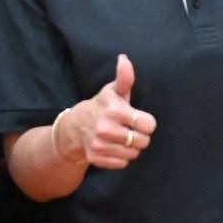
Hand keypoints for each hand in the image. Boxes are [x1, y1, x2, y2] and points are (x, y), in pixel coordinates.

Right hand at [54, 54, 157, 168]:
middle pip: (143, 141)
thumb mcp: (113, 91)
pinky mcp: (95, 158)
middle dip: (140, 136)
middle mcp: (106, 129)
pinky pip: (122, 164)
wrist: (75, 127)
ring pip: (133, 154)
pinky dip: (122, 158)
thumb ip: (124, 78)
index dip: (147, 123)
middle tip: (131, 129)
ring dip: (132, 148)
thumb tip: (124, 59)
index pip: (148, 125)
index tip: (139, 119)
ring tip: (123, 138)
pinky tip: (115, 147)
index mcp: (114, 110)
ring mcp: (99, 145)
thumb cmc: (102, 106)